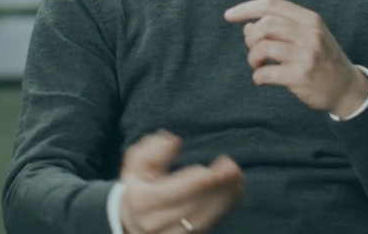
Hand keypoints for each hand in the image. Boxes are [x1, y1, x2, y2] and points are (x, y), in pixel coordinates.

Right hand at [119, 131, 242, 233]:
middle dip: (223, 185)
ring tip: (238, 180)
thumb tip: (173, 141)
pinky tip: (232, 194)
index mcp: (144, 201)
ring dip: (227, 198)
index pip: (187, 188)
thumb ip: (152, 149)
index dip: (210, 175)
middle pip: (200, 203)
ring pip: (207, 218)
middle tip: (235, 169)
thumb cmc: (138, 186)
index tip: (223, 161)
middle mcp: (157, 222)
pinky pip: (208, 225)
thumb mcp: (136, 165)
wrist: (128, 220)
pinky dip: (223, 209)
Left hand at [224, 0, 367, 117]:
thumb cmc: (323, 60)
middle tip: (253, 51)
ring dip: (252, 59)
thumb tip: (247, 26)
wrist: (347, 88)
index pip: (272, 5)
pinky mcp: (301, 76)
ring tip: (257, 66)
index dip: (247, 8)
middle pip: (265, 24)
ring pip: (263, 48)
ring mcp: (306, 55)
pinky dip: (257, 77)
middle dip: (250, 38)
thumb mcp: (308, 36)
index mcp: (310, 19)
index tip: (228, 16)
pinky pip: (266, 73)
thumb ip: (281, 28)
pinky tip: (262, 79)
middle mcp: (310, 34)